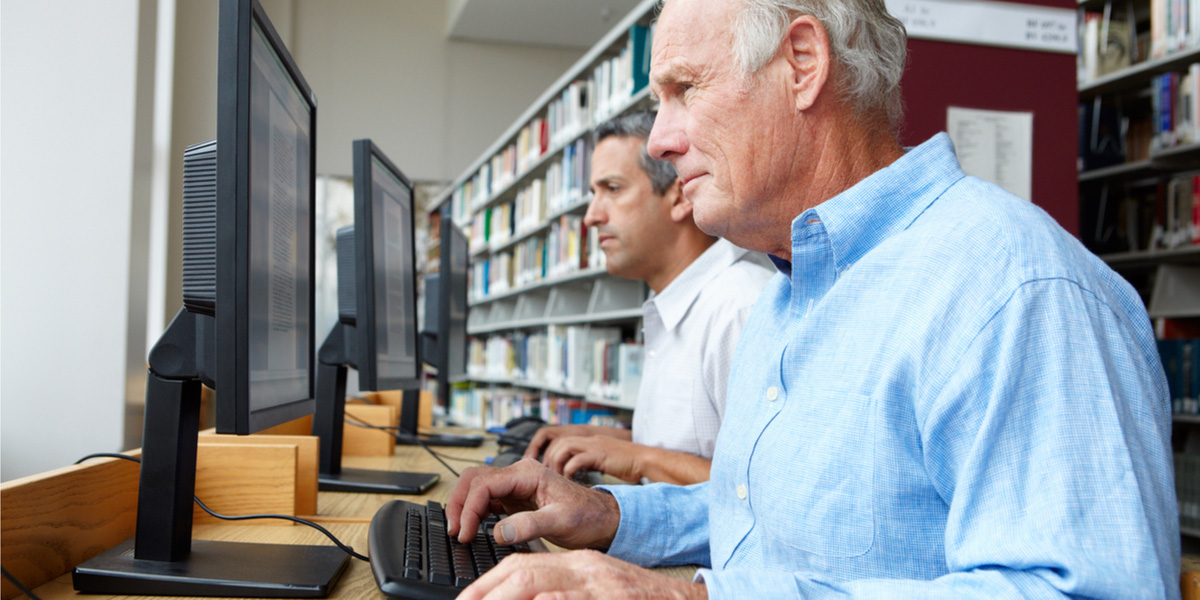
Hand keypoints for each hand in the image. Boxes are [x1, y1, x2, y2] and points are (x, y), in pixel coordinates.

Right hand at [446, 458, 620, 548]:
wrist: (602, 518)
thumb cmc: (587, 515)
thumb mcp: (561, 521)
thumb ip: (530, 525)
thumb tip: (499, 532)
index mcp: (528, 473)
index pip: (485, 483)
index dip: (470, 508)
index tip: (466, 532)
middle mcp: (519, 474)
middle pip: (474, 479)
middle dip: (460, 503)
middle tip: (456, 530)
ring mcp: (516, 485)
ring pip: (477, 487)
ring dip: (464, 506)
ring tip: (461, 531)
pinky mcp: (515, 497)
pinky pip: (486, 498)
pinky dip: (474, 511)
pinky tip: (474, 527)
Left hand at [458, 549, 707, 599]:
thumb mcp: (596, 590)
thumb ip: (561, 593)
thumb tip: (527, 597)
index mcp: (581, 565)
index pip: (523, 565)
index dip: (489, 584)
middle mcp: (587, 571)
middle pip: (524, 572)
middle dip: (487, 592)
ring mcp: (600, 587)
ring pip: (539, 583)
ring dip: (504, 598)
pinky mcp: (613, 599)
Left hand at [542, 435, 641, 482]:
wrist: (645, 460)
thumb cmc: (625, 464)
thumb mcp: (600, 459)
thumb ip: (585, 460)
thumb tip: (570, 470)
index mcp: (586, 437)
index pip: (555, 435)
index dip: (544, 448)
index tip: (541, 465)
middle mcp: (588, 437)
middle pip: (556, 440)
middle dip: (547, 458)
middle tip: (548, 474)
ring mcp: (594, 444)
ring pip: (564, 446)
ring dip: (557, 463)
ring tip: (558, 477)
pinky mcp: (600, 454)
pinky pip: (578, 459)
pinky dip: (570, 470)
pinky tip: (571, 479)